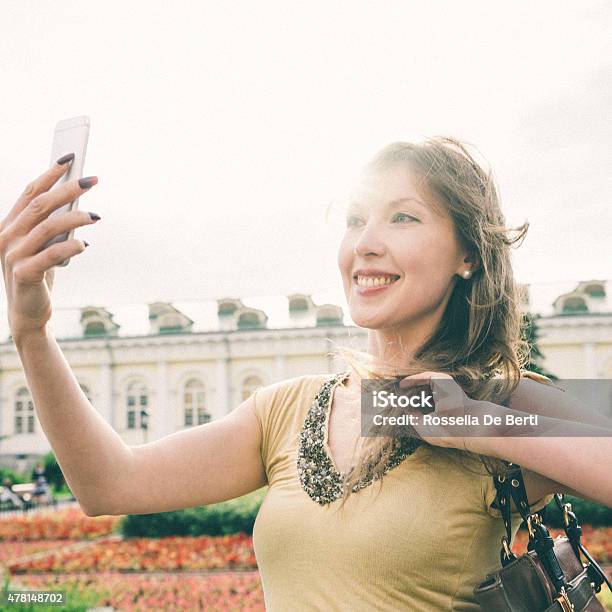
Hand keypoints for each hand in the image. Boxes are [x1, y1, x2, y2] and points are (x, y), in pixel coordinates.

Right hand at [0, 156, 99, 342]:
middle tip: (92, 180)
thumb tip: (77, 202)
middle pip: (40, 204)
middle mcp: (6, 236)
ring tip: (96, 216)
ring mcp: (12, 254)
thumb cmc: (40, 274)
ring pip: (47, 226)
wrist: (28, 312)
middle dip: (68, 189)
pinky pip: (51, 254)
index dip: (50, 174)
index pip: (30, 192)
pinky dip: (71, 247)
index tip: (70, 159)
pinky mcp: (24, 273)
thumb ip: (51, 226)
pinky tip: (84, 245)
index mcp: (9, 225)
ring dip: (75, 218)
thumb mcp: (43, 246)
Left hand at [398, 371, 472, 450]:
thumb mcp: (424, 427)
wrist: (461, 426)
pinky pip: (425, 377)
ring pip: (423, 384)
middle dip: (407, 393)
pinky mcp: (443, 380)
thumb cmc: (446, 431)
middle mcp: (443, 397)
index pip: (423, 403)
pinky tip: (403, 385)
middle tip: (392, 396)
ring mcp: (444, 388)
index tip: (396, 403)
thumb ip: (414, 418)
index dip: (409, 402)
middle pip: (421, 391)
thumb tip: (405, 410)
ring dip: (409, 386)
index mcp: (441, 409)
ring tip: (396, 391)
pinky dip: (413, 380)